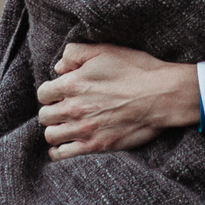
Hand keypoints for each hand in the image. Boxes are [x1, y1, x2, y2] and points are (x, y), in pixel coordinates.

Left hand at [35, 43, 199, 158]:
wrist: (161, 96)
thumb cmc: (136, 70)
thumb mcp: (105, 50)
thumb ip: (75, 54)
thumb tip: (59, 68)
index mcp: (73, 84)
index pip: (43, 93)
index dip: (51, 92)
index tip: (60, 93)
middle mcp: (74, 108)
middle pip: (45, 115)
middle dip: (52, 111)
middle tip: (63, 110)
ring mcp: (84, 129)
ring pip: (51, 135)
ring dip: (55, 130)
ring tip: (65, 127)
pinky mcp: (96, 145)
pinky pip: (63, 154)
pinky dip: (59, 151)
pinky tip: (64, 146)